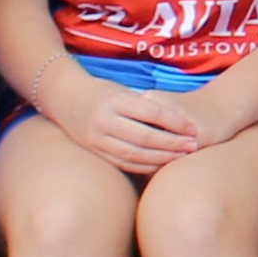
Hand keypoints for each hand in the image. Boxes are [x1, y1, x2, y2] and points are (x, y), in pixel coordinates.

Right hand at [50, 75, 203, 176]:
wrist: (63, 97)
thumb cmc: (101, 92)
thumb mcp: (121, 91)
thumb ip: (145, 105)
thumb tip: (181, 122)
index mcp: (114, 100)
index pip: (152, 113)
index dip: (175, 122)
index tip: (193, 128)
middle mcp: (104, 120)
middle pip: (145, 137)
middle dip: (172, 144)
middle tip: (194, 145)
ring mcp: (97, 138)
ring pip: (135, 154)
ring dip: (161, 158)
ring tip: (182, 156)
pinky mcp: (94, 151)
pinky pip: (123, 163)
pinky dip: (144, 166)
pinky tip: (161, 165)